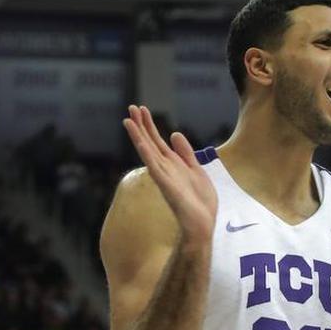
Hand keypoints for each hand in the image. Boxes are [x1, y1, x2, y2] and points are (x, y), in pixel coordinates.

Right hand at [122, 105, 217, 243]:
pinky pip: (154, 167)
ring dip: (138, 136)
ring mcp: (163, 176)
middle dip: (141, 125)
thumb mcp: (196, 170)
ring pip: (148, 151)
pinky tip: (141, 142)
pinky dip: (147, 154)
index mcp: (172, 164)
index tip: (142, 109)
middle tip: (131, 106)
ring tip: (128, 120)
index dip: (149, 125)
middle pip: (150, 142)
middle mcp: (165, 168)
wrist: (202, 223)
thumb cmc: (200, 201)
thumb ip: (185, 153)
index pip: (157, 140)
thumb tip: (174, 134)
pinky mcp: (166, 185)